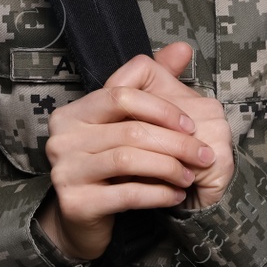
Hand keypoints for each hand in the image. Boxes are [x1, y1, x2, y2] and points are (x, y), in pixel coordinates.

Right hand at [36, 49, 217, 260]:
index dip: (161, 108)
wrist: (83, 219)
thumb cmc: (111, 165)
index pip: (122, 94)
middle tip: (204, 154)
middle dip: (176, 143)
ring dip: (170, 168)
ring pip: (129, 160)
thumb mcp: (129, 122)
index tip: (191, 124)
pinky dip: (158, 193)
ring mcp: (65, 171)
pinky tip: (176, 195)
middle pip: (131, 130)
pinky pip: (126, 193)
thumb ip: (154, 81)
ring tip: (191, 175)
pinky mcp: (76, 203)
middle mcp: (62, 137)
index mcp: (73, 111)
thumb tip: (183, 48)